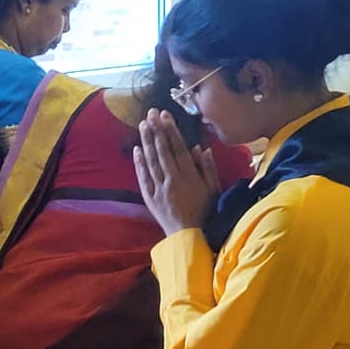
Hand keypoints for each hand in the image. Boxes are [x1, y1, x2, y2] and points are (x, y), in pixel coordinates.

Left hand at [133, 109, 217, 235]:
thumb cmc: (205, 210)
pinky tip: (136, 149)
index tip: (165, 116)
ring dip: (146, 142)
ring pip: (151, 161)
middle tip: (150, 113)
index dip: (170, 131)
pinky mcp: (150, 197)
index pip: (177, 148)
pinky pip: (143, 177)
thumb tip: (199, 148)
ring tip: (142, 125)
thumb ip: (207, 168)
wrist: (189, 235)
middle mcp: (172, 180)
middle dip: (156, 131)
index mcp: (189, 176)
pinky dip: (139, 163)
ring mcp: (159, 188)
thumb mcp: (213, 188)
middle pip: (162, 151)